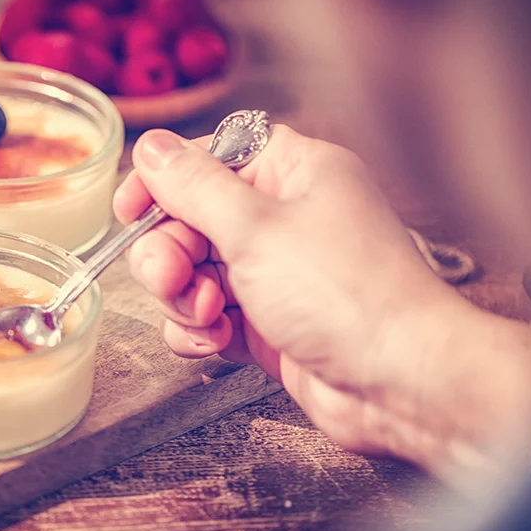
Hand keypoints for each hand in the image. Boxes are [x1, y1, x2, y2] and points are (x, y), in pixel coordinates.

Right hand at [114, 126, 530, 490]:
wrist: (401, 383)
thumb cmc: (348, 294)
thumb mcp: (256, 228)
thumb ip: (194, 186)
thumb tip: (152, 147)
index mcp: (293, 173)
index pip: (209, 158)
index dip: (164, 182)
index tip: (129, 209)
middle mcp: (284, 218)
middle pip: (191, 220)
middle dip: (171, 253)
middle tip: (171, 278)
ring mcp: (276, 273)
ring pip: (193, 272)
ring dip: (184, 296)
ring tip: (210, 316)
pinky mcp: (268, 322)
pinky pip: (209, 316)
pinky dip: (200, 330)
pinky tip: (214, 342)